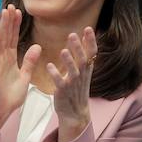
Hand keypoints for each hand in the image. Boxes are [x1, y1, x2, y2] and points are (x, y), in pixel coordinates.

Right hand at [0, 5, 41, 141]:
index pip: (12, 39)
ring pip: (0, 41)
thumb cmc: (11, 97)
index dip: (15, 26)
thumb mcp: (25, 77)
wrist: (1, 111)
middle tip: (11, 5)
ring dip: (3, 26)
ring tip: (5, 12)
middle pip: (6, 36)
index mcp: (9, 60)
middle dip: (9, 21)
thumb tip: (37, 46)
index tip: (19, 12)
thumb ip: (29, 62)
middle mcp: (1, 59)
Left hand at [43, 26, 96, 141]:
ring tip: (63, 51)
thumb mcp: (82, 71)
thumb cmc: (76, 89)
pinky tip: (49, 66)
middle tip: (72, 34)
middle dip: (78, 47)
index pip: (92, 53)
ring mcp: (73, 84)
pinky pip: (59, 82)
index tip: (88, 28)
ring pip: (73, 71)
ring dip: (68, 61)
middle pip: (82, 59)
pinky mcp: (63, 91)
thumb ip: (82, 54)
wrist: (74, 112)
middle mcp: (81, 75)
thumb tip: (81, 36)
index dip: (91, 41)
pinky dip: (55, 74)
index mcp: (86, 69)